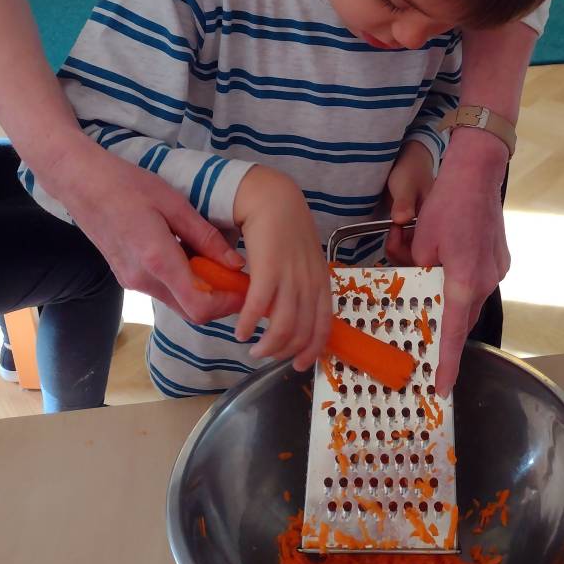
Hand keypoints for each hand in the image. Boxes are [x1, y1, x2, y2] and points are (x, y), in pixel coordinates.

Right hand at [41, 133, 245, 322]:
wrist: (81, 183)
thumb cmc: (127, 185)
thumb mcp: (175, 203)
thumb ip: (205, 237)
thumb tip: (235, 263)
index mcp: (158, 260)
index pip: (200, 306)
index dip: (229, 304)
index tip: (247, 288)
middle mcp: (143, 280)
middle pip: (192, 312)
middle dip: (221, 300)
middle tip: (238, 277)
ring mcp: (132, 282)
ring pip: (178, 303)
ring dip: (203, 292)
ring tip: (218, 264)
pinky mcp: (126, 278)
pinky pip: (164, 291)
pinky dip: (184, 283)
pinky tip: (192, 258)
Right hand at [233, 166, 331, 370]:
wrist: (272, 198)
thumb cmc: (286, 229)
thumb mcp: (304, 260)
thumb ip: (302, 285)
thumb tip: (289, 314)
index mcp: (321, 281)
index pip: (324, 326)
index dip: (313, 350)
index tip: (300, 364)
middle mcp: (309, 282)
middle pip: (303, 331)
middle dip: (286, 352)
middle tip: (268, 355)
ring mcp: (291, 276)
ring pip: (284, 325)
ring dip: (268, 345)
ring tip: (252, 348)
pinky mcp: (268, 268)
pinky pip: (259, 306)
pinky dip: (248, 323)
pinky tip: (239, 330)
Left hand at [384, 141, 433, 264]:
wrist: (409, 162)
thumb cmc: (410, 169)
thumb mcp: (405, 184)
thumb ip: (403, 203)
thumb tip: (400, 220)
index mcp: (439, 222)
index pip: (428, 252)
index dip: (408, 251)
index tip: (394, 233)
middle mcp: (436, 233)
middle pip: (423, 260)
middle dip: (401, 255)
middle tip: (390, 237)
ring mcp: (428, 234)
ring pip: (415, 257)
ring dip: (399, 252)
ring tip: (391, 233)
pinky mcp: (419, 233)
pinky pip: (411, 249)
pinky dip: (399, 247)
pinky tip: (393, 236)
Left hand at [412, 128, 510, 395]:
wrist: (478, 172)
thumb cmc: (447, 203)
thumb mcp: (421, 240)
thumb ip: (417, 268)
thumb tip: (413, 277)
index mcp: (464, 281)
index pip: (454, 333)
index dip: (448, 363)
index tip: (442, 387)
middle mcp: (485, 280)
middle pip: (463, 317)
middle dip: (445, 329)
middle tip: (428, 341)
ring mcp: (497, 268)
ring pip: (469, 298)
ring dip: (450, 299)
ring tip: (430, 284)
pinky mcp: (499, 257)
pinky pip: (477, 280)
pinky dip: (461, 281)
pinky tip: (446, 263)